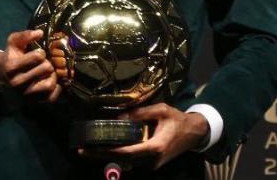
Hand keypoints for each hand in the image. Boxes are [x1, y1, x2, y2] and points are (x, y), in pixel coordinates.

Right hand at [0, 29, 61, 103]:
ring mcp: (26, 95)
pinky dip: (55, 88)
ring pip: (50, 83)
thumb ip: (25, 35)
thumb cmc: (10, 57)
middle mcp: (18, 83)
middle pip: (46, 69)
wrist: (1, 77)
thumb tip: (40, 33)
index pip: (37, 57)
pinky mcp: (33, 102)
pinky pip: (52, 96)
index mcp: (11, 67)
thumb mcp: (13, 43)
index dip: (41, 52)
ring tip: (47, 71)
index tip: (38, 53)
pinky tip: (49, 80)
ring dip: (52, 75)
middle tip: (44, 62)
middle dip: (47, 62)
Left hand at [78, 104, 209, 169]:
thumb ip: (140, 113)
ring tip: (89, 148)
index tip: (89, 149)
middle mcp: (151, 160)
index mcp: (154, 147)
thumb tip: (118, 117)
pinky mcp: (151, 164)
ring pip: (126, 162)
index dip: (106, 151)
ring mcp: (152, 165)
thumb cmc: (178, 120)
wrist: (194, 134)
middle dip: (101, 155)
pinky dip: (119, 155)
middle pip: (122, 160)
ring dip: (109, 156)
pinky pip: (132, 161)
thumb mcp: (161, 110)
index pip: (126, 152)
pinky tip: (106, 148)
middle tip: (81, 150)